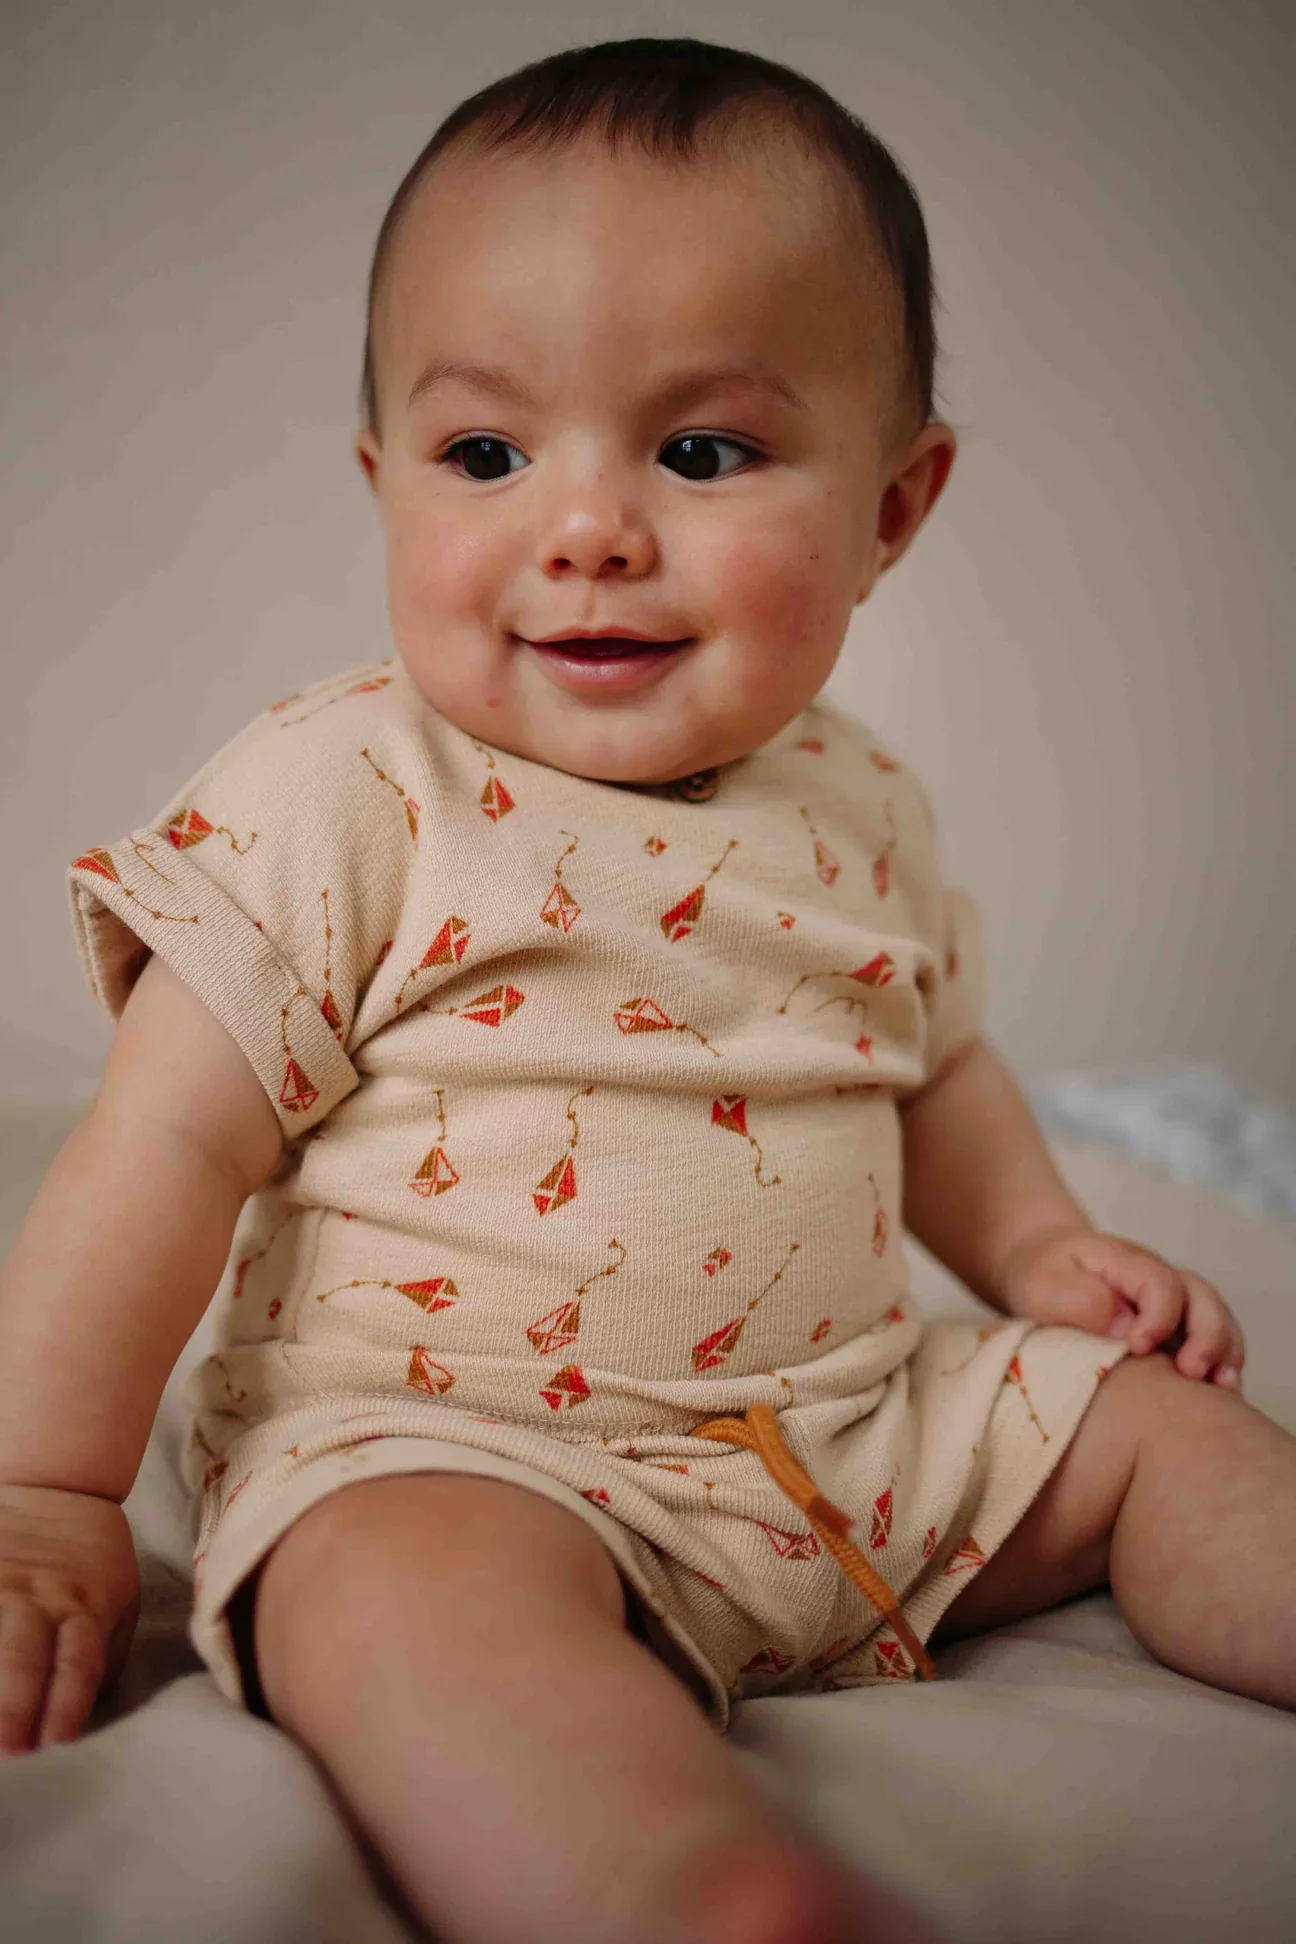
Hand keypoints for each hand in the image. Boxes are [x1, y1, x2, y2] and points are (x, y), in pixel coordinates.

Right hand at [0, 1484, 138, 1754]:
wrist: (57, 1485)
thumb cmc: (89, 1566)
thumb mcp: (117, 1600)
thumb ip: (98, 1657)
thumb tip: (70, 1717)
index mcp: (83, 1606)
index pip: (78, 1660)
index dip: (67, 1701)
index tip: (55, 1738)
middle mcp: (38, 1596)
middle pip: (24, 1652)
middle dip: (14, 1702)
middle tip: (8, 1745)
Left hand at [997, 1226, 1245, 1388]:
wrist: (1042, 1267)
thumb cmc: (1042, 1276)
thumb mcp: (1045, 1284)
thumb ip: (1082, 1301)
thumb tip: (1125, 1330)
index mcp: (1127, 1262)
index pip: (1159, 1283)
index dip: (1158, 1317)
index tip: (1138, 1348)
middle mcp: (1160, 1276)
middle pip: (1201, 1297)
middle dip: (1206, 1335)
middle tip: (1194, 1373)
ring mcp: (1173, 1299)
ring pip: (1215, 1316)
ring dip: (1224, 1350)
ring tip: (1224, 1387)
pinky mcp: (1176, 1324)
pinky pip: (1211, 1337)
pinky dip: (1222, 1361)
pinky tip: (1219, 1393)